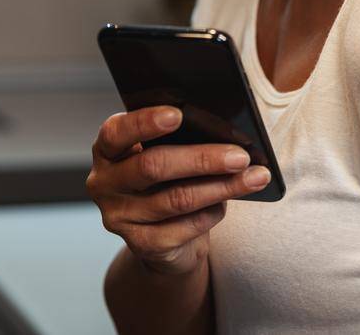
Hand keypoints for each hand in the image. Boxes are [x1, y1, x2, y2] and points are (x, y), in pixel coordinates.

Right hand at [86, 104, 272, 276]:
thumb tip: (224, 130)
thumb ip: (178, 139)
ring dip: (221, 187)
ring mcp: (119, 217)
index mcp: (108, 150)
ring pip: (177, 199)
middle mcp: (105, 183)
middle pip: (153, 167)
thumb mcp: (166, 152)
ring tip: (254, 177)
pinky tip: (227, 203)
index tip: (178, 114)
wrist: (162, 236)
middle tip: (240, 155)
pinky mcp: (141, 245)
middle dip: (202, 159)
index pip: (117, 133)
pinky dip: (212, 213)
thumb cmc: (168, 179)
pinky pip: (184, 228)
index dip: (144, 123)